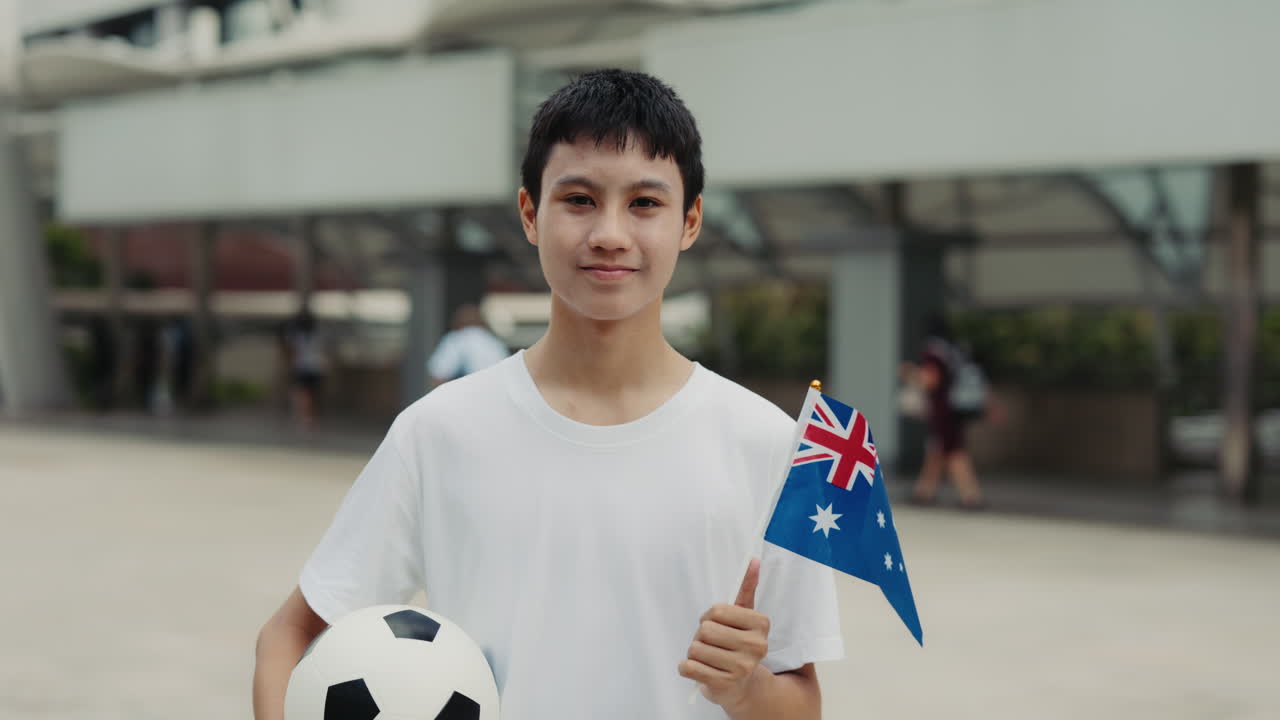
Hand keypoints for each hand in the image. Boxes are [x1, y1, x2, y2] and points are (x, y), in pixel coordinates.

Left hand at [679, 558, 770, 710]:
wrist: (742, 687)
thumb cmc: (738, 644)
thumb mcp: (744, 616)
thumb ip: (746, 588)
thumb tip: (752, 560)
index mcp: (761, 624)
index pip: (717, 611)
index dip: (709, 617)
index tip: (718, 626)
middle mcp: (756, 647)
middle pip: (705, 630)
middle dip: (701, 636)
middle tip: (711, 645)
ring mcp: (741, 668)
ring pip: (695, 648)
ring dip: (694, 653)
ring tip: (708, 658)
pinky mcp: (724, 686)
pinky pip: (688, 667)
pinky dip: (686, 668)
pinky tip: (699, 670)